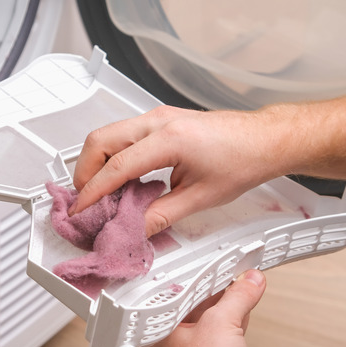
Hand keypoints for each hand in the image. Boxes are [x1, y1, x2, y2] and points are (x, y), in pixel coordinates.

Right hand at [71, 106, 290, 236]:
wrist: (264, 140)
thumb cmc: (243, 160)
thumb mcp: (201, 197)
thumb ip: (161, 215)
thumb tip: (135, 229)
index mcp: (169, 139)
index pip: (116, 167)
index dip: (93, 192)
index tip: (81, 210)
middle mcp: (158, 121)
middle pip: (99, 141)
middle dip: (84, 171)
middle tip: (86, 201)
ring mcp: (157, 117)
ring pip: (108, 134)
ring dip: (97, 162)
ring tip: (102, 193)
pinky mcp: (160, 120)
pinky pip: (123, 134)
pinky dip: (113, 155)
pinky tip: (122, 179)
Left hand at [139, 269, 265, 346]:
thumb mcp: (222, 322)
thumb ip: (238, 297)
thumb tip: (248, 282)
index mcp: (155, 334)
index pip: (173, 296)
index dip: (195, 280)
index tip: (211, 271)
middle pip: (189, 311)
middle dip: (212, 295)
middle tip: (228, 279)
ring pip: (203, 328)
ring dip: (224, 311)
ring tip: (240, 294)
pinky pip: (214, 344)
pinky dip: (228, 328)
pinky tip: (240, 318)